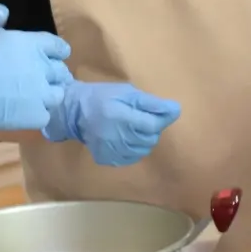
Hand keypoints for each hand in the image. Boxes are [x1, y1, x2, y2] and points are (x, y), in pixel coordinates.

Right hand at [0, 24, 72, 130]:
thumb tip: (3, 11)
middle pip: (59, 71)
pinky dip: (36, 114)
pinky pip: (44, 116)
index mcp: (26, 42)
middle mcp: (38, 67)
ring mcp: (37, 93)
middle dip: (51, 74)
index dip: (53, 51)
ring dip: (46, 95)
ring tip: (30, 97)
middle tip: (38, 79)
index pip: (55, 46)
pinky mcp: (30, 117)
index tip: (49, 55)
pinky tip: (22, 113)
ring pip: (56, 95)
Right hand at [43, 81, 181, 165]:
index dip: (160, 119)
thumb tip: (176, 110)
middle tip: (137, 118)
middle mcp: (115, 136)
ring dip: (142, 140)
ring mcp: (110, 150)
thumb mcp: (127, 92)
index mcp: (120, 116)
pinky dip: (133, 149)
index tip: (157, 112)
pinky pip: (131, 158)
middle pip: (150, 139)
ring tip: (130, 128)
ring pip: (143, 150)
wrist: (74, 111)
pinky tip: (123, 138)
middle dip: (150, 129)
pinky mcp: (106, 158)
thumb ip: (151, 103)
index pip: (153, 125)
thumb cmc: (104, 97)